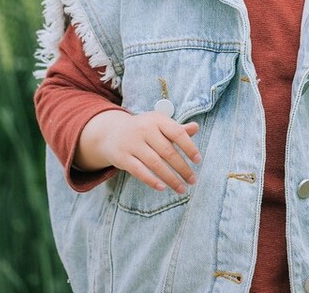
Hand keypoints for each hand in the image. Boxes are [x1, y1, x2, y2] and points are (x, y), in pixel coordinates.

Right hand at [76, 110, 201, 193]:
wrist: (110, 132)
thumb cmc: (143, 129)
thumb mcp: (159, 125)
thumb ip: (177, 129)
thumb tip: (196, 127)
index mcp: (157, 119)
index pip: (177, 133)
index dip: (189, 147)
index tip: (198, 161)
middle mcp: (144, 129)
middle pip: (167, 151)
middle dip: (182, 168)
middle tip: (192, 180)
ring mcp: (132, 143)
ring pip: (155, 163)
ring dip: (170, 178)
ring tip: (181, 188)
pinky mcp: (122, 157)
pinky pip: (139, 171)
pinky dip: (151, 180)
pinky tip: (163, 187)